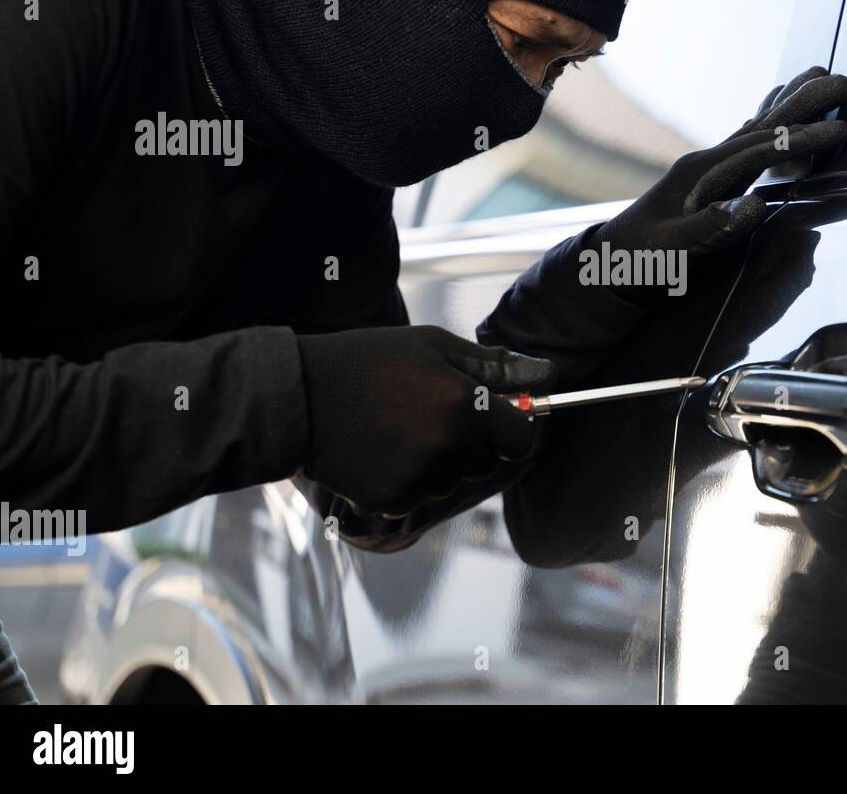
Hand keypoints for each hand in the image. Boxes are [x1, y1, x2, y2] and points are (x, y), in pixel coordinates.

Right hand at [297, 326, 555, 515]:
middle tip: (429, 413)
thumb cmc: (369, 361)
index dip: (510, 429)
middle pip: (485, 463)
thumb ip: (494, 365)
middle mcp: (448, 447)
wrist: (297, 396)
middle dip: (470, 444)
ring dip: (437, 462)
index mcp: (466, 406)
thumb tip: (549, 373)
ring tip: (397, 428)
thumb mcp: (433, 346)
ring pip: (451, 481)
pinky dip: (406, 481)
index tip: (492, 418)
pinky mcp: (391, 500)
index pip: (519, 439)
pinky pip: (418, 497)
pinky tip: (379, 451)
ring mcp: (419, 478)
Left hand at [589, 66, 846, 299]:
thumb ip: (713, 227)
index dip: (800, 140)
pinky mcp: (708, 181)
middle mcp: (706, 164)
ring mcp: (706, 170)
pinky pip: (747, 144)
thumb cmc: (639, 263)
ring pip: (757, 128)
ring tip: (817, 76)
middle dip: (803, 103)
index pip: (760, 150)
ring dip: (789, 104)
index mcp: (701, 175)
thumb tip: (756, 205)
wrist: (608, 266)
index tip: (838, 129)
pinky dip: (768, 124)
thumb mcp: (673, 250)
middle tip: (843, 80)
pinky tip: (775, 115)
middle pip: (762, 126)